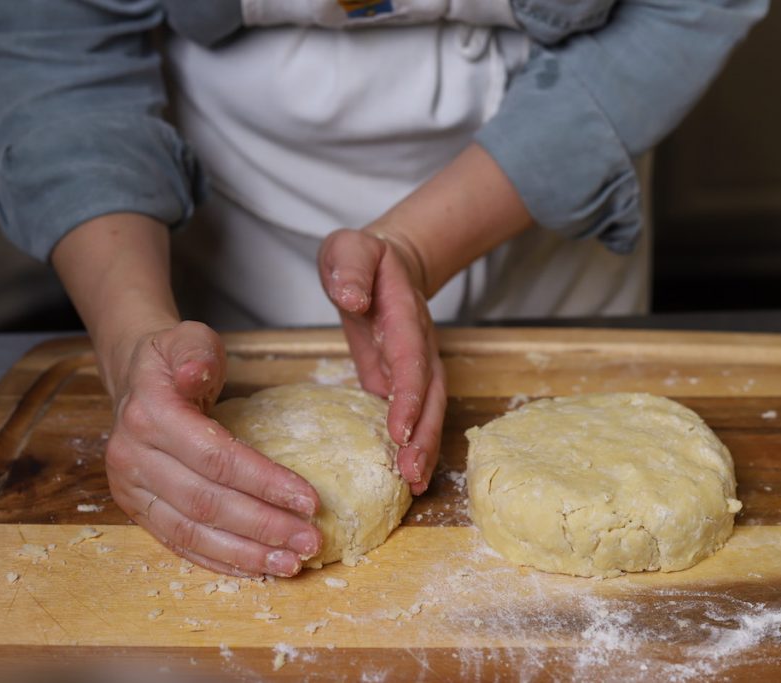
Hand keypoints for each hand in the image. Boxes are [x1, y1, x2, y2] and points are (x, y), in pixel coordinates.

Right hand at [104, 321, 322, 575]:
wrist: (134, 377)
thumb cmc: (174, 359)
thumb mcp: (188, 339)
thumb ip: (197, 353)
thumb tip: (198, 375)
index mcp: (150, 414)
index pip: (215, 457)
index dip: (264, 482)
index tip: (309, 500)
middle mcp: (133, 456)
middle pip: (206, 502)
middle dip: (263, 526)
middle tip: (310, 541)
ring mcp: (130, 488)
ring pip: (192, 531)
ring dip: (245, 553)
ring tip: (291, 563)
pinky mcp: (137, 508)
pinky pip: (179, 542)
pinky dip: (219, 560)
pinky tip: (255, 569)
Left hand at [318, 229, 446, 494]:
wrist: (389, 265)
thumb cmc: (363, 259)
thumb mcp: (348, 248)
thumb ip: (349, 266)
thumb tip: (352, 297)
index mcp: (404, 316)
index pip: (410, 359)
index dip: (408, 395)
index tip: (399, 429)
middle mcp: (418, 346)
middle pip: (432, 396)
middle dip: (424, 435)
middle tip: (412, 474)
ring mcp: (415, 366)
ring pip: (429, 411)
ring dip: (424, 447)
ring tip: (414, 485)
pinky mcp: (402, 382)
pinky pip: (414, 416)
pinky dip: (414, 445)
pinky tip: (408, 478)